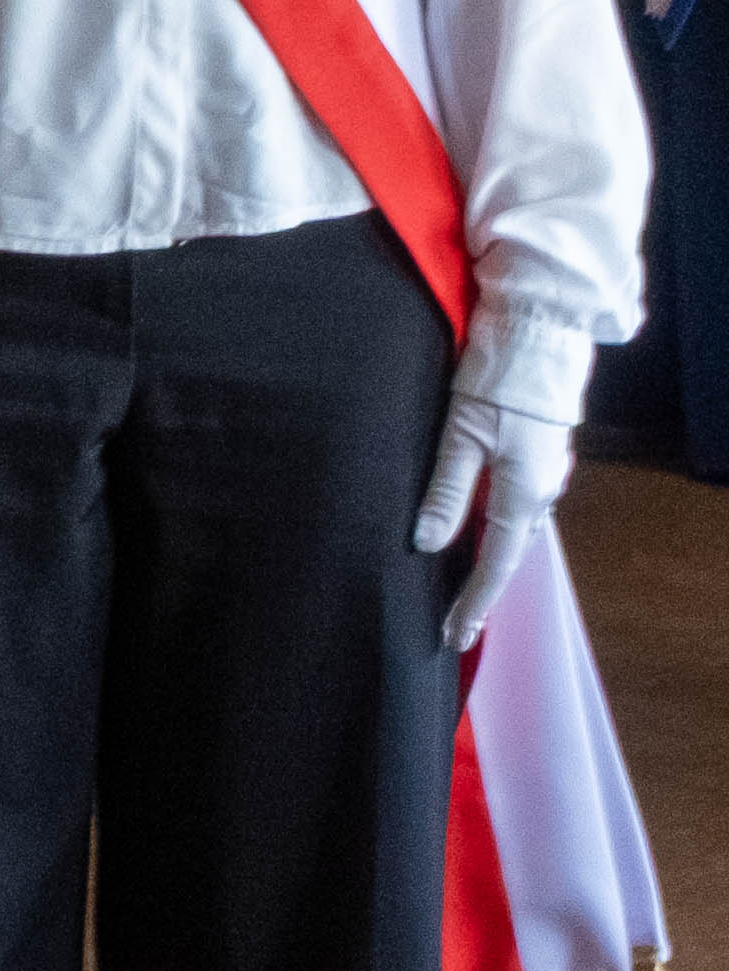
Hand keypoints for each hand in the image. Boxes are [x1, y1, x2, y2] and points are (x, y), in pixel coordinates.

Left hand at [413, 335, 576, 659]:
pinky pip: (515, 503)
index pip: (495, 564)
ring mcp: (544, 471)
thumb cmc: (498, 381)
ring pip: (512, 526)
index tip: (454, 637)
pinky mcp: (538, 453)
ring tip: (457, 585)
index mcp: (524, 493)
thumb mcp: (461, 436)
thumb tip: (426, 543)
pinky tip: (475, 528)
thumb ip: (447, 492)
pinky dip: (494, 525)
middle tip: (452, 620)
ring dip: (487, 555)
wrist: (539, 333)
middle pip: (506, 550)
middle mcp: (541, 490)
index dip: (473, 603)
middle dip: (480, 586)